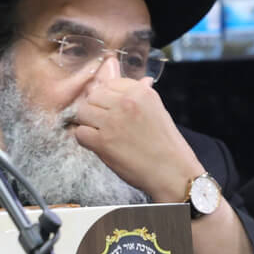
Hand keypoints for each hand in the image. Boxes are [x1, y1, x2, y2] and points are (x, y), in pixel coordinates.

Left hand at [66, 76, 201, 202]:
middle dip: (96, 109)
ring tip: (101, 133)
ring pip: (82, 111)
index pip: (109, 83)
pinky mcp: (103, 142)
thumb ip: (143, 95)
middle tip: (105, 123)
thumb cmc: (167, 145)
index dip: (108, 98)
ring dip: (89, 123)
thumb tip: (143, 79)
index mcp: (141, 92)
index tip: (114, 109)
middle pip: (92, 96)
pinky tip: (98, 144)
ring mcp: (113, 121)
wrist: (174, 173)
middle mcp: (126, 102)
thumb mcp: (158, 111)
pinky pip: (80, 132)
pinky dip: (86, 139)